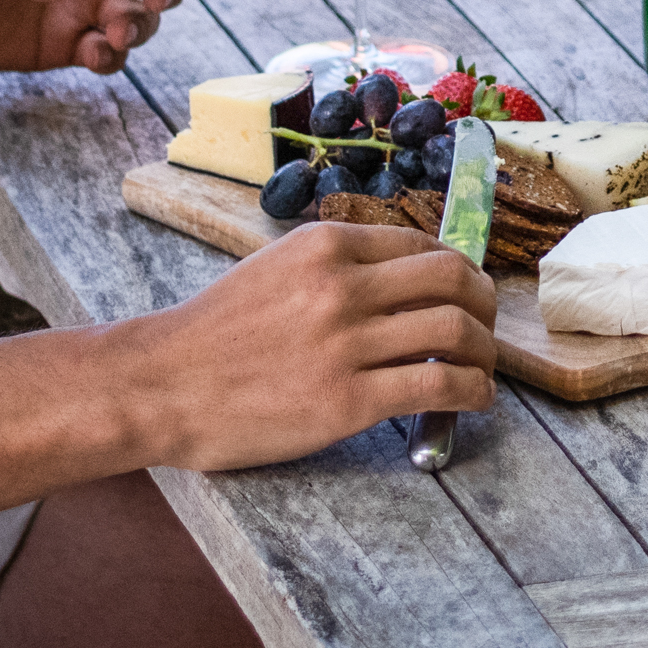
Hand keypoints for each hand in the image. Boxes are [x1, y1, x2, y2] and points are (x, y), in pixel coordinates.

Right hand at [121, 222, 499, 471]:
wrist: (161, 385)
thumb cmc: (213, 333)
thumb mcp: (275, 268)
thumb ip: (334, 265)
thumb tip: (398, 274)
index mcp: (327, 247)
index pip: (424, 246)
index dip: (459, 268)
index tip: (466, 288)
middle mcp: (343, 287)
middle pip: (453, 280)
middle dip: (484, 302)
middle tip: (486, 323)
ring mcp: (346, 345)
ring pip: (454, 332)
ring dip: (484, 351)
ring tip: (483, 367)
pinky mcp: (347, 402)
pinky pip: (436, 388)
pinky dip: (471, 392)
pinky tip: (474, 399)